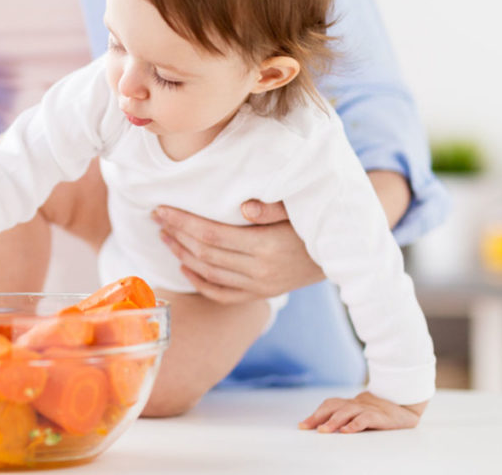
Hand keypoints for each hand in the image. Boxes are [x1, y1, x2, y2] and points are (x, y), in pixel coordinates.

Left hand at [152, 200, 323, 304]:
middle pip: (205, 254)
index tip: (161, 209)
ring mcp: (259, 286)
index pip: (212, 235)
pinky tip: (183, 267)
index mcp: (266, 246)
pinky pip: (222, 294)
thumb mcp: (300, 208)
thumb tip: (244, 207)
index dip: (183, 222)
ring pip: (209, 273)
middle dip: (176, 234)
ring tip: (165, 236)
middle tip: (156, 218)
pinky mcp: (260, 294)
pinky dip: (199, 282)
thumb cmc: (317, 221)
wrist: (344, 252)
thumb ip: (273, 206)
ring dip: (182, 254)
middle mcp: (260, 271)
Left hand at [298, 391, 427, 432]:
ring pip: (347, 412)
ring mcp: (368, 409)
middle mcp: (356, 404)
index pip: (329, 405)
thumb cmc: (378, 414)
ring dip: (333, 421)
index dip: (315, 414)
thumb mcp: (359, 415)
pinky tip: (347, 431)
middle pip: (333, 406)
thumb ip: (343, 419)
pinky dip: (355, 424)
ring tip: (323, 430)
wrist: (404, 407)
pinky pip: (365, 419)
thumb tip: (320, 429)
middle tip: (307, 427)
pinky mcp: (380, 416)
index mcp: (350, 404)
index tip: (302, 426)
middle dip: (319, 416)